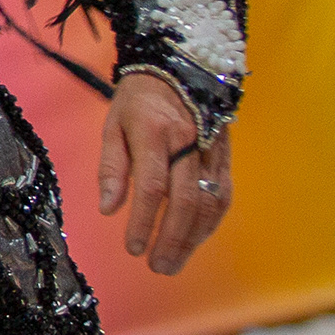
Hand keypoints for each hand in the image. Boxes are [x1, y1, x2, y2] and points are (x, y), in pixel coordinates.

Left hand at [95, 69, 227, 275]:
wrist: (179, 68)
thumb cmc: (137, 101)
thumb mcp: (113, 125)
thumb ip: (112, 168)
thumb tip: (108, 209)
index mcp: (155, 131)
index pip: (152, 186)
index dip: (143, 221)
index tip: (133, 248)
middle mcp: (189, 141)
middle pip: (186, 199)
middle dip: (172, 238)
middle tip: (158, 266)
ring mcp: (212, 149)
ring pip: (210, 201)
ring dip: (194, 238)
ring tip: (174, 262)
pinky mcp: (225, 155)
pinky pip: (223, 193)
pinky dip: (211, 222)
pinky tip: (196, 239)